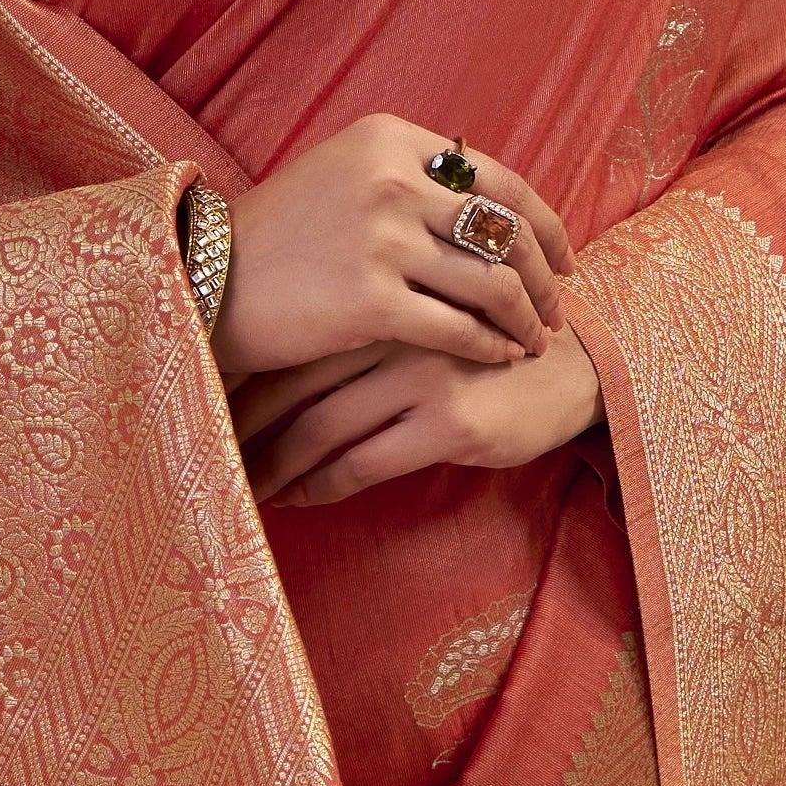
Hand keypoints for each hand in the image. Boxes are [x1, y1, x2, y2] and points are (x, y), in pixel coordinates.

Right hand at [210, 114, 573, 388]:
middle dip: (546, 274)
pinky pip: (460, 328)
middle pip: (507, 230)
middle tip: (558, 305)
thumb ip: (407, 176)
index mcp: (389, 140)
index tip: (562, 254)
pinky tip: (499, 358)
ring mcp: (382, 240)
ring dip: (527, 316)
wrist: (205, 278)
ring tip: (535, 338)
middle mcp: (392, 180)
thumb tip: (484, 203)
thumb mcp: (340, 174)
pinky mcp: (372, 300)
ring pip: (493, 282)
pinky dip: (491, 347)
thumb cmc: (275, 235)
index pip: (499, 178)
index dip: (544, 221)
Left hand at [234, 324, 604, 507]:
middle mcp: (395, 326)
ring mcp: (421, 374)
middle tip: (208, 448)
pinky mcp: (448, 422)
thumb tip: (280, 350)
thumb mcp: (428, 307)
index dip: (246, 371)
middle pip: (294, 378)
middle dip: (244, 421)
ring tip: (244, 485)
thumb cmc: (490, 338)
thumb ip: (369, 315)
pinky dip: (319, 485)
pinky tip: (297, 498)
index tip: (210, 399)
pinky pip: (361, 462)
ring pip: (319, 426)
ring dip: (273, 463)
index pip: (294, 332)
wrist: (577, 363)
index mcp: (384, 287)